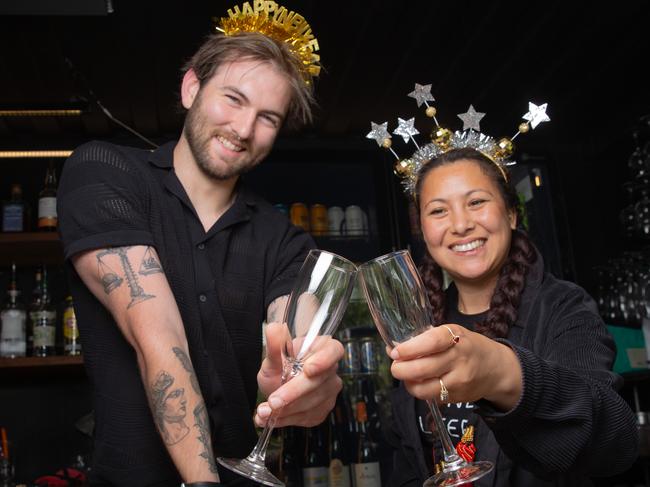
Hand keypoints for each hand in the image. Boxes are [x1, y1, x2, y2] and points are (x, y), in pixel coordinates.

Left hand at [255, 322, 342, 426]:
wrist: (278, 384)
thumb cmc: (280, 365)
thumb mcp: (273, 356)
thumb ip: (275, 344)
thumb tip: (274, 328)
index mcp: (324, 348)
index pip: (334, 351)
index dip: (324, 361)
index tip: (308, 370)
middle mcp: (331, 371)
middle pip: (318, 383)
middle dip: (293, 394)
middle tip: (273, 401)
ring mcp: (329, 392)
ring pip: (311, 404)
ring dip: (285, 411)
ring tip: (263, 412)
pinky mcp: (322, 410)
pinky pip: (306, 418)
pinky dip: (286, 420)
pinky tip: (270, 419)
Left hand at [390, 324, 521, 409]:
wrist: (496, 369)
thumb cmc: (468, 346)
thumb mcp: (452, 333)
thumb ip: (426, 339)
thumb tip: (393, 348)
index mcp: (456, 338)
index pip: (431, 342)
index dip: (409, 348)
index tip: (394, 351)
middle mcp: (459, 360)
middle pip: (422, 369)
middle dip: (400, 369)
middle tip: (394, 366)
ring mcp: (459, 382)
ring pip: (424, 389)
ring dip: (408, 383)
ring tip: (405, 375)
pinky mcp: (458, 398)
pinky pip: (431, 397)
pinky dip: (420, 390)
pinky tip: (419, 382)